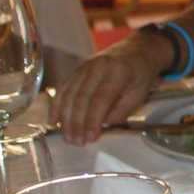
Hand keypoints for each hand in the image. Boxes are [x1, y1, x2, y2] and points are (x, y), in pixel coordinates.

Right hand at [47, 33, 169, 143]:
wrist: (137, 50)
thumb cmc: (140, 75)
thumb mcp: (139, 94)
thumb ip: (120, 111)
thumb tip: (99, 126)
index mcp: (117, 72)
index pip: (100, 100)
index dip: (92, 121)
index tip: (90, 138)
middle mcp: (97, 67)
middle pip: (80, 98)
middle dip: (76, 123)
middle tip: (76, 142)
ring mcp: (84, 66)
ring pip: (68, 94)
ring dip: (65, 118)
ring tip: (67, 137)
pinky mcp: (76, 69)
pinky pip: (62, 88)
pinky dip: (56, 105)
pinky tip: (53, 121)